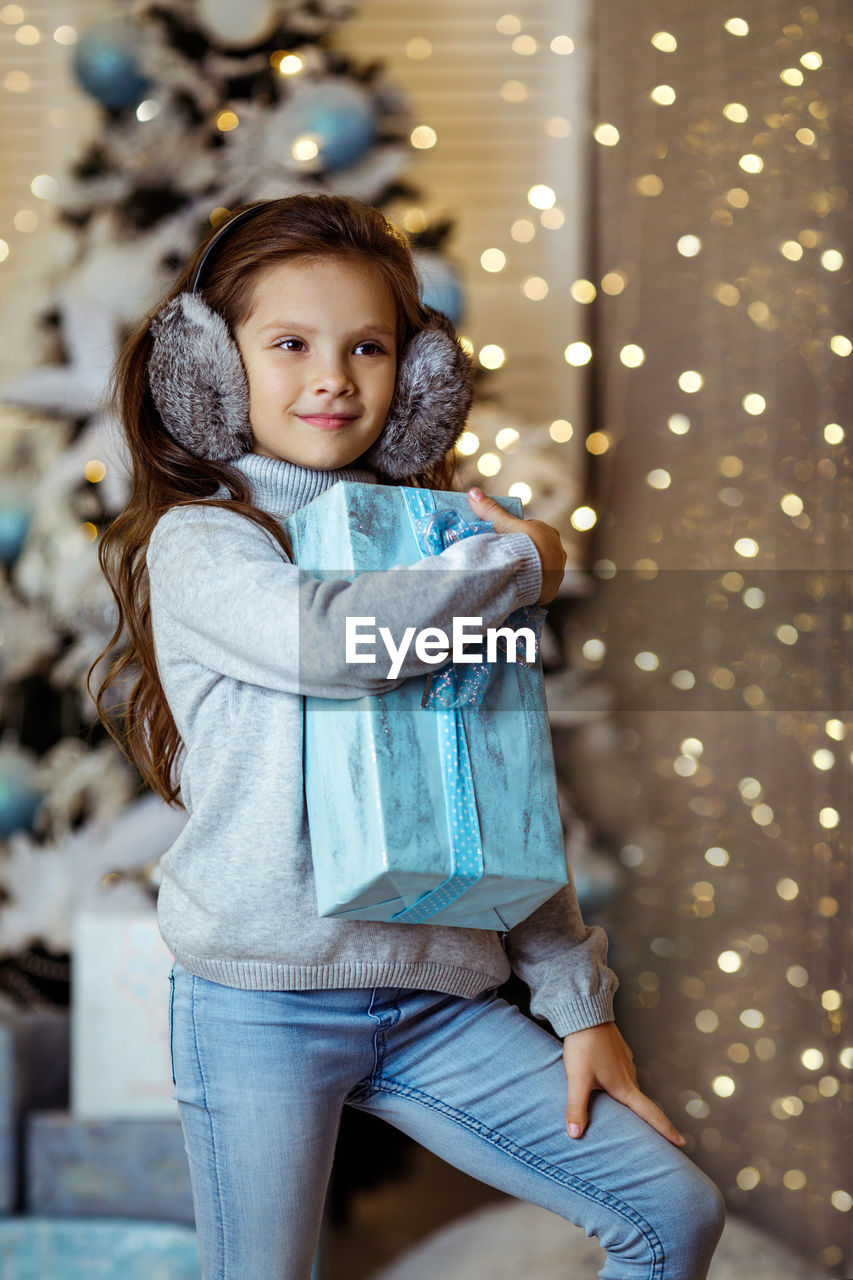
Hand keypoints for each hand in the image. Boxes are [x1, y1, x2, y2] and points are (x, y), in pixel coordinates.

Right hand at [466, 488, 566, 605]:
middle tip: (507, 561)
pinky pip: (542, 586)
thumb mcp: (502, 524)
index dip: (518, 538)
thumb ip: (489, 509)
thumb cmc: (519, 543)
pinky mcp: (554, 588)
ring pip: (542, 569)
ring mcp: (558, 570)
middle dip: (525, 555)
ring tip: (512, 576)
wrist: (529, 571)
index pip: (532, 534)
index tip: (506, 544)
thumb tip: (473, 491)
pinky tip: (520, 586)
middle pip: (538, 551)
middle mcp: (558, 550)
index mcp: (548, 532)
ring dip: (530, 572)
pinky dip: (532, 587)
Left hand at [562, 1021, 685, 1147]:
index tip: (682, 1143)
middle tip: (653, 1137)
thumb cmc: (584, 1046)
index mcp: (625, 1086)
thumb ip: (576, 1108)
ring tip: (628, 1115)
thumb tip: (574, 1136)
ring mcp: (625, 1062)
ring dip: (631, 1101)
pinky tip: (609, 1086)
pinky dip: (620, 1085)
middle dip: (648, 1120)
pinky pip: (622, 1074)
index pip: (651, 1114)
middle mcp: (629, 1075)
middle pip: (641, 1103)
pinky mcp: (618, 1052)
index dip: (666, 1130)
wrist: (586, 1012)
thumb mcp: (578, 1079)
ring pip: (631, 1087)